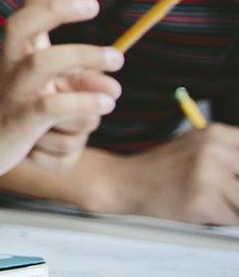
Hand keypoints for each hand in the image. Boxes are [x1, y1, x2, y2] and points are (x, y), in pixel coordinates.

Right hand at [0, 0, 122, 179]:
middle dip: (58, 8)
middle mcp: (9, 66)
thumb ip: (79, 86)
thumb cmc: (2, 115)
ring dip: (81, 55)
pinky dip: (79, 102)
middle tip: (93, 4)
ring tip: (115, 59)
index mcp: (14, 53)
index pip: (32, 9)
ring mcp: (11, 92)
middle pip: (26, 23)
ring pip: (42, 63)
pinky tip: (103, 104)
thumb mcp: (42, 94)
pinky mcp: (17, 122)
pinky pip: (48, 107)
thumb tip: (112, 86)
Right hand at [104, 124, 238, 224]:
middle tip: (225, 190)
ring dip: (234, 207)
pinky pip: (233, 218)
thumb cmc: (164, 168)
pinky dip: (222, 218)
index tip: (233, 178)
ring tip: (213, 199)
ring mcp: (208, 176)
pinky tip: (203, 208)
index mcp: (217, 134)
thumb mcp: (199, 146)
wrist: (126, 182)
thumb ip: (231, 152)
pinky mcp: (203, 201)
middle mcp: (214, 151)